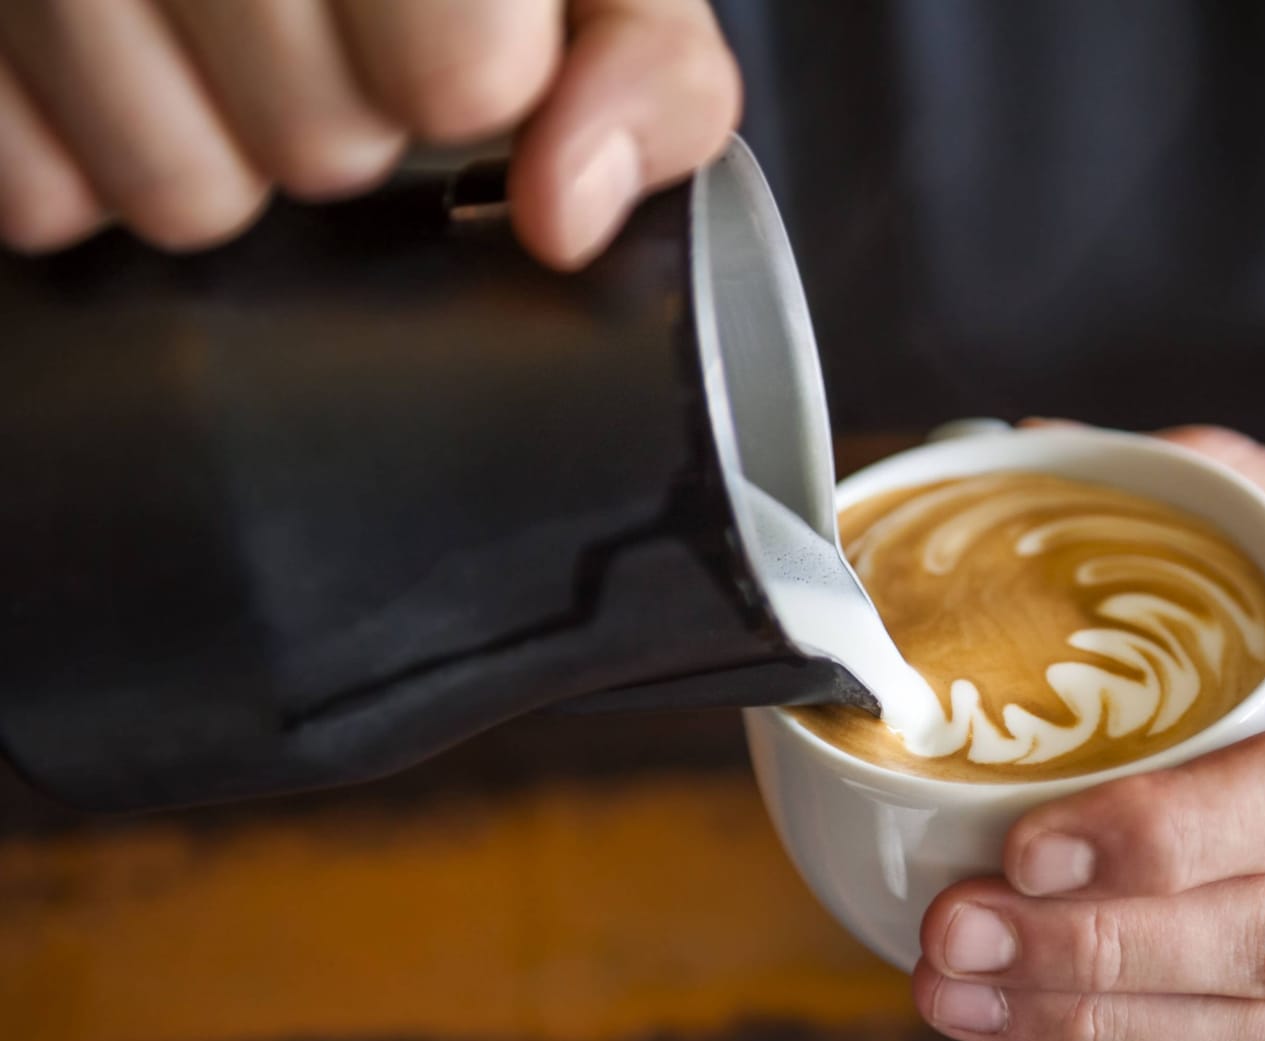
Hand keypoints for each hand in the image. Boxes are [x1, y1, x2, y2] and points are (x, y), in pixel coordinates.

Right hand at [0, 0, 738, 267]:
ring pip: (187, 204)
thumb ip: (643, 65)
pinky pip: (45, 205)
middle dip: (350, 126)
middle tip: (328, 39)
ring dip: (228, 161)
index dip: (471, 86)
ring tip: (225, 56)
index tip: (452, 45)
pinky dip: (89, 168)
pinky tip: (125, 71)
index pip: (465, 73)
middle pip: (325, 153)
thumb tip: (566, 214)